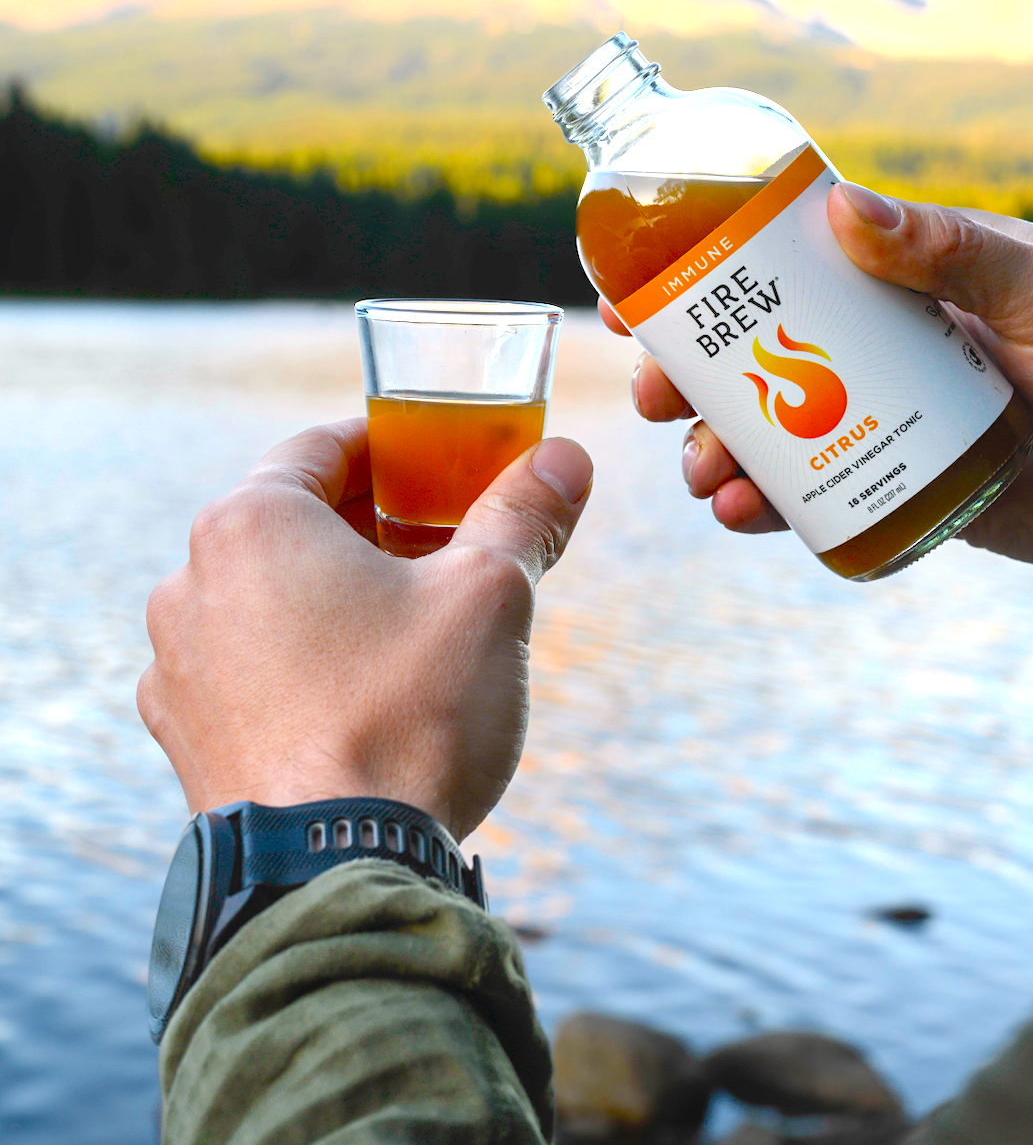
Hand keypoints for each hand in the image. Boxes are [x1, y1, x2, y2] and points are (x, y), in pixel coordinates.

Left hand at [137, 422, 592, 838]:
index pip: (323, 446)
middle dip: (374, 527)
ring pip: (268, 599)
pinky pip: (248, 669)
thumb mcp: (488, 595)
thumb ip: (523, 514)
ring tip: (410, 631)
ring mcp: (178, 666)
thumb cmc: (407, 717)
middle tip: (447, 548)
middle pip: (294, 524)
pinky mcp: (185, 738)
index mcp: (252, 524)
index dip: (395, 447)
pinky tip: (361, 696)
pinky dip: (299, 663)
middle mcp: (191, 583)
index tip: (445, 464)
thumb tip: (565, 458)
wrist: (333, 877)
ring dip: (333, 598)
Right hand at [605, 183, 1032, 566]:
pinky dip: (769, 505)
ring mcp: (887, 419)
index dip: (710, 274)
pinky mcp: (904, 485)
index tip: (640, 288)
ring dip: (718, 448)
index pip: (790, 265)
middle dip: (691, 375)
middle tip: (653, 393)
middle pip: (760, 354)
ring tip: (703, 472)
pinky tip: (741, 511)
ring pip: (774, 430)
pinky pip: (818, 495)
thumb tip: (842, 211)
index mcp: (912, 279)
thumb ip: (954, 253)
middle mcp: (885, 346)